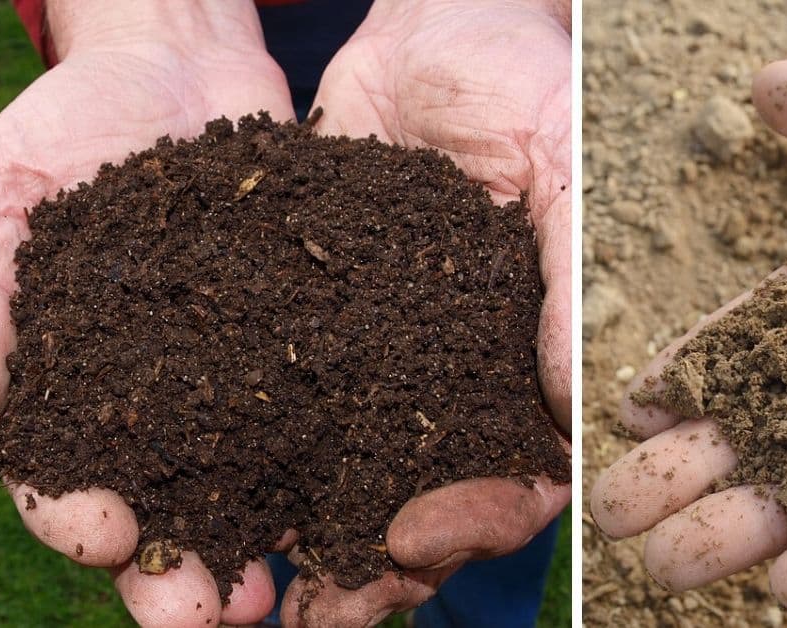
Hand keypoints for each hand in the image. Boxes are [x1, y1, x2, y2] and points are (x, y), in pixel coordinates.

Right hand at [0, 1, 293, 624]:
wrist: (173, 82)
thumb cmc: (61, 143)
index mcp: (68, 408)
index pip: (63, 483)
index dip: (78, 515)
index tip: (104, 530)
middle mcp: (157, 422)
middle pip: (165, 518)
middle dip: (183, 574)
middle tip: (210, 616)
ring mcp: (239, 397)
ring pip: (253, 492)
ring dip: (268, 547)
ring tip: (289, 592)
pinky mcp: (309, 361)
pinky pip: (328, 421)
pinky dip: (341, 466)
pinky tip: (365, 497)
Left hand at [290, 0, 571, 623]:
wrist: (436, 22)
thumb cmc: (529, 78)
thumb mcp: (570, 160)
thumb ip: (574, 271)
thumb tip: (579, 404)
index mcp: (541, 360)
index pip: (526, 472)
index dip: (482, 517)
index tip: (419, 533)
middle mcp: (466, 375)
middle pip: (432, 499)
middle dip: (383, 561)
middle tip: (326, 609)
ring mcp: (391, 358)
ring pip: (354, 473)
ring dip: (310, 538)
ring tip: (258, 590)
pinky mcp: (319, 327)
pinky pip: (283, 407)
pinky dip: (250, 460)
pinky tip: (206, 498)